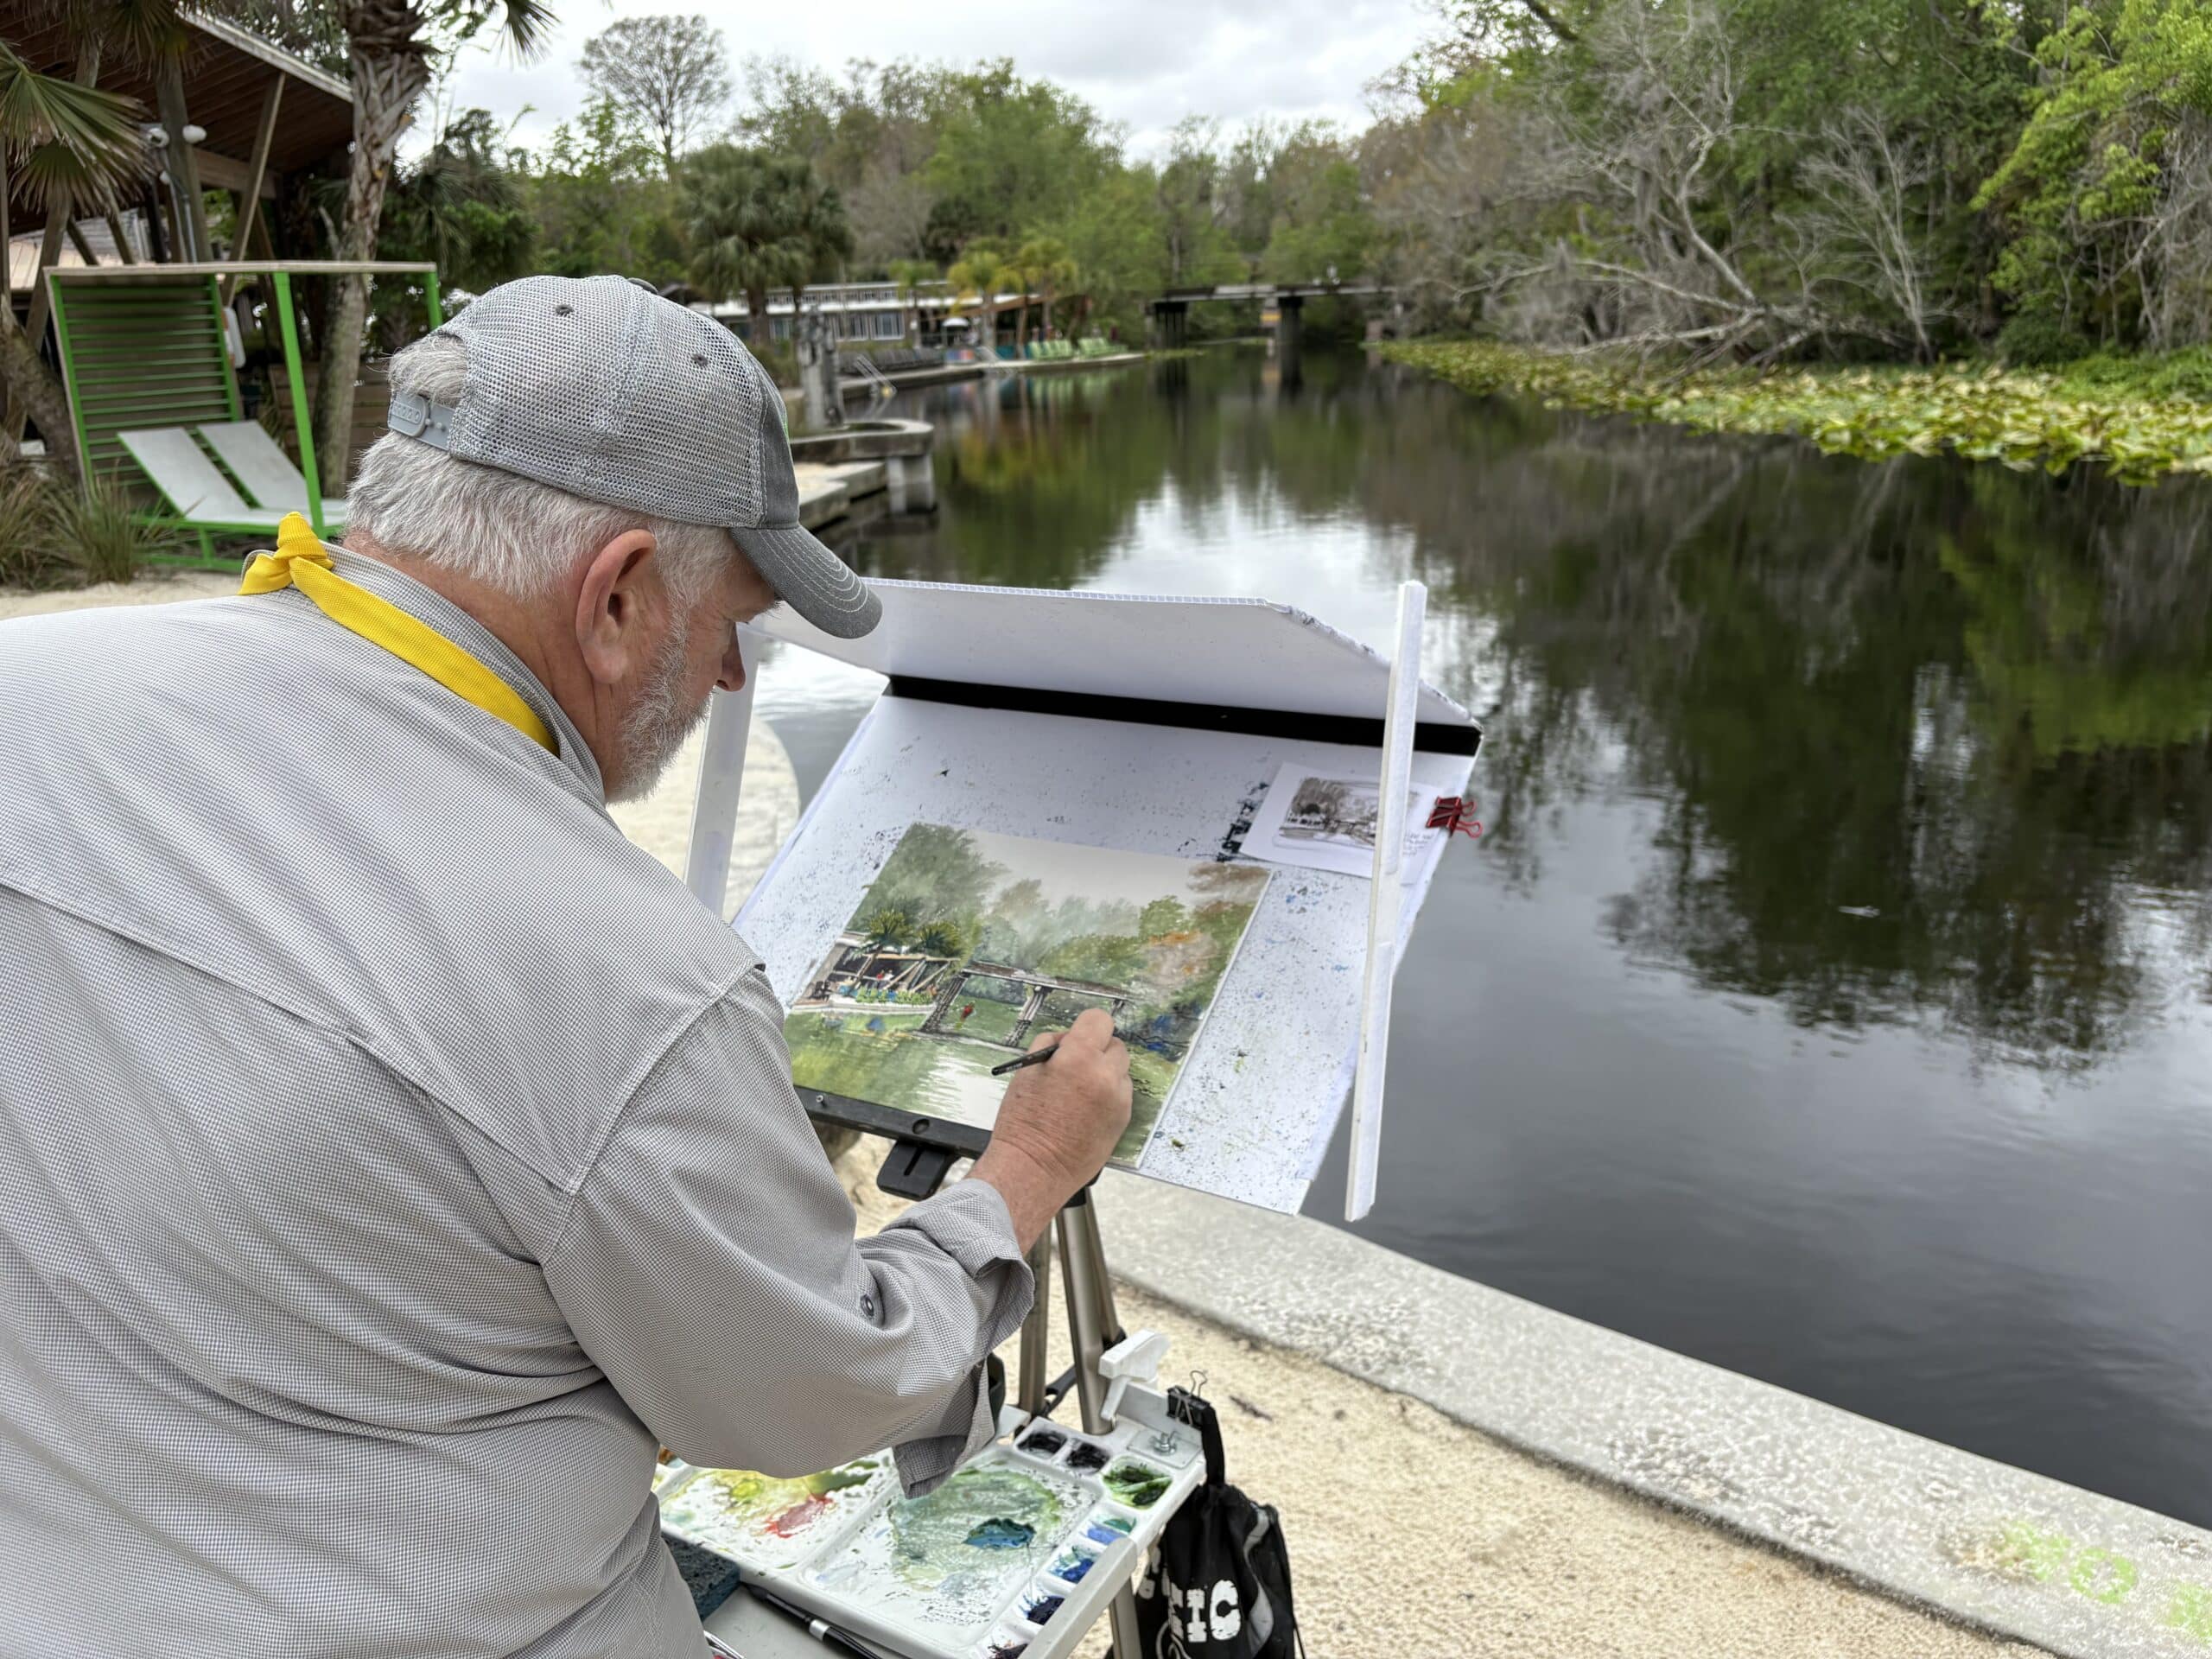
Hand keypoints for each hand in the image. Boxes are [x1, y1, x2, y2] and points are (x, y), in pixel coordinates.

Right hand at [969, 1009, 1131, 1249]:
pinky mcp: (1123, 1120)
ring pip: (1120, 1071)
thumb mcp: (1026, 1072)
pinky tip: (1085, 1111)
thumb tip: (1067, 1040)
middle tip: (1074, 1068)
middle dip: (1096, 1051)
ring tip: (1078, 1094)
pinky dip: (1107, 1096)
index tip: (1076, 1039)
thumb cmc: (1022, 1122)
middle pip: (1115, 1045)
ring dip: (1104, 1074)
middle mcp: (1107, 1075)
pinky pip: (1121, 1095)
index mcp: (1080, 1057)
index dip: (1086, 1027)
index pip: (1099, 1020)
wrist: (1034, 1169)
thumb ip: (1049, 1046)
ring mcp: (1119, 1099)